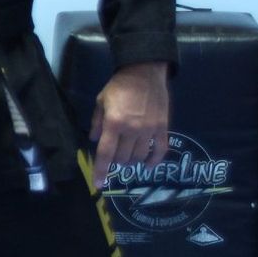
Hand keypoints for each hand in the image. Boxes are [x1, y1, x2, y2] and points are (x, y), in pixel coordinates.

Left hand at [89, 61, 169, 182]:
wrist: (145, 72)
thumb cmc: (120, 86)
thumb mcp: (101, 101)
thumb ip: (97, 122)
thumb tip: (94, 140)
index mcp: (114, 123)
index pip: (106, 153)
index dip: (101, 171)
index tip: (99, 184)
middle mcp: (132, 130)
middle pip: (123, 158)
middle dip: (116, 161)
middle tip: (114, 156)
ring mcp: (149, 130)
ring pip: (139, 157)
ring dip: (132, 161)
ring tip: (128, 157)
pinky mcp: (162, 128)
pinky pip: (160, 150)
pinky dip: (154, 161)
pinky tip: (148, 165)